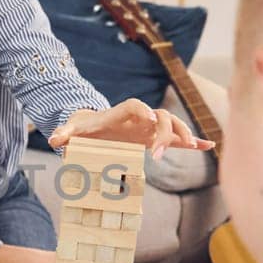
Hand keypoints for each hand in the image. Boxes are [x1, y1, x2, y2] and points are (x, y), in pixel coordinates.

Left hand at [47, 99, 213, 158]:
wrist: (95, 126)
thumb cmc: (85, 128)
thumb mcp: (73, 130)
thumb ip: (65, 132)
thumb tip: (52, 138)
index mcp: (122, 113)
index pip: (136, 106)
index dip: (145, 112)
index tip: (151, 122)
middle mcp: (141, 117)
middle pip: (162, 116)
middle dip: (165, 132)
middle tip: (158, 155)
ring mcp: (152, 127)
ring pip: (174, 125)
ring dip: (184, 135)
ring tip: (195, 146)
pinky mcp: (157, 138)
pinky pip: (178, 138)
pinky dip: (193, 141)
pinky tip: (209, 147)